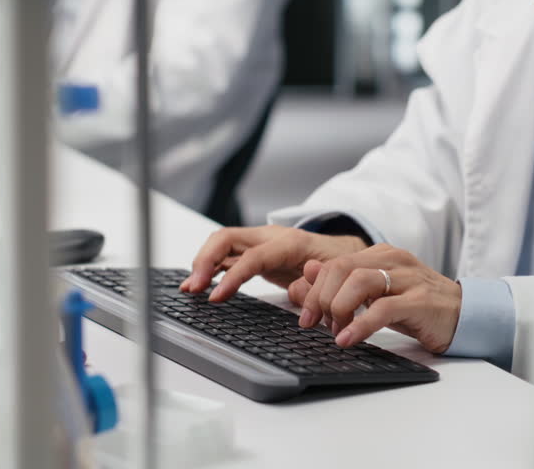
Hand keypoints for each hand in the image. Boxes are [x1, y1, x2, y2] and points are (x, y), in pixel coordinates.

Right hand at [179, 225, 366, 301]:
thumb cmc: (339, 265)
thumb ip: (314, 286)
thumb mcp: (333, 278)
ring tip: (189, 288)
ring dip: (202, 264)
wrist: (344, 253)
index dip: (231, 276)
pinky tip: (198, 284)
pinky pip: (226, 256)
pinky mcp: (254, 253)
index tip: (215, 297)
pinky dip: (210, 268)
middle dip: (205, 260)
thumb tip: (296, 292)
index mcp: (290, 242)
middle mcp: (269, 237)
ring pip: (221, 245)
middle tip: (194, 287)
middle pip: (227, 238)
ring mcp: (259, 243)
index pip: (252, 257)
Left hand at [298, 244, 461, 353]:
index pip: (335, 264)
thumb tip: (307, 271)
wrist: (465, 315)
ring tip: (336, 331)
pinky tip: (347, 339)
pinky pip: (383, 309)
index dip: (314, 290)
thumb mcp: (375, 294)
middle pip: (342, 269)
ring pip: (359, 282)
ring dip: (339, 308)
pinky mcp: (420, 301)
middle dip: (321, 298)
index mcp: (380, 255)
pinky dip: (360, 325)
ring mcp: (408, 279)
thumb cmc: (416, 306)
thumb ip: (341, 283)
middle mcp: (393, 261)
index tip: (306, 316)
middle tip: (317, 324)